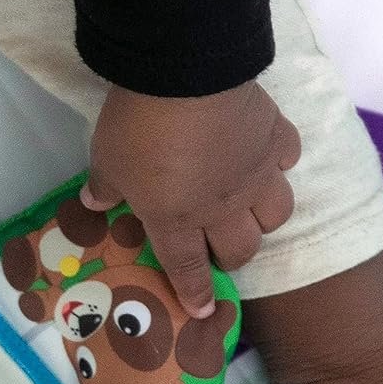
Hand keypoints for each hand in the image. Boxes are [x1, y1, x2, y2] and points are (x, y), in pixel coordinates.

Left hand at [83, 81, 300, 316]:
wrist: (185, 73)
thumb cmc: (137, 127)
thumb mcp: (106, 159)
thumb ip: (103, 186)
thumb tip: (94, 203)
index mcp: (175, 219)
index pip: (186, 268)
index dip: (194, 292)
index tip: (202, 310)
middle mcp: (222, 208)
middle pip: (240, 249)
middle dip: (232, 257)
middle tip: (221, 250)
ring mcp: (255, 175)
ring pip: (277, 214)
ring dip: (263, 220)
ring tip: (250, 211)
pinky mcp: (275, 139)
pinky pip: (289, 160)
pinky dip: (279, 164)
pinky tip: (267, 158)